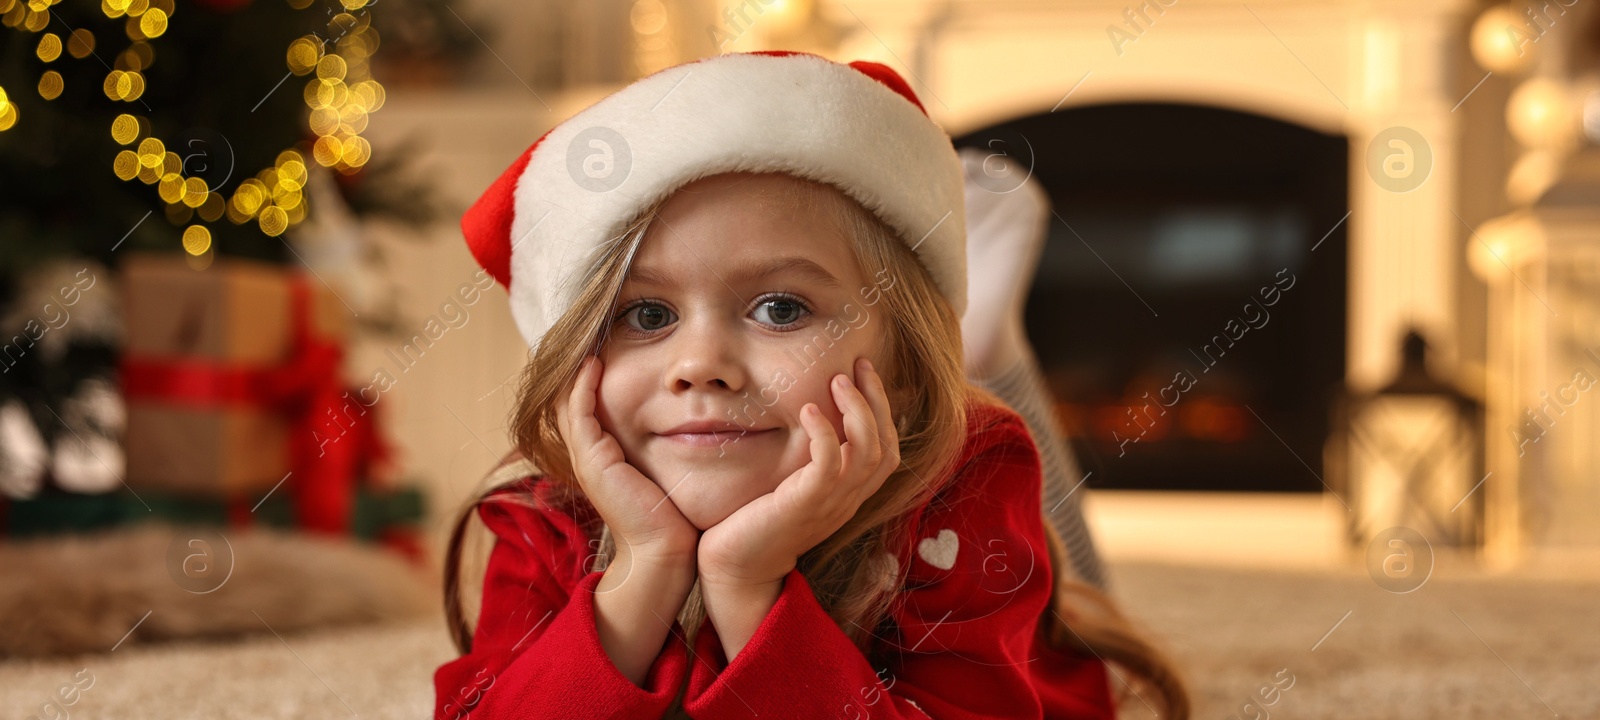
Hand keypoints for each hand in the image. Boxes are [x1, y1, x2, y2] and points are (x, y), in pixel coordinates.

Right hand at [555, 355, 698, 565]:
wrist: (665, 552)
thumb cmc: (675, 515)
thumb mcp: (667, 470)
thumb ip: (670, 446)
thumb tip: (696, 418)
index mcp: (603, 458)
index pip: (586, 407)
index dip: (588, 377)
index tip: (604, 345)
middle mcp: (589, 456)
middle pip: (569, 401)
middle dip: (576, 367)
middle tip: (590, 333)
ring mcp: (588, 459)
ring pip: (568, 403)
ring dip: (575, 369)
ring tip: (588, 338)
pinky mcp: (594, 461)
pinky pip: (580, 413)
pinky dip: (583, 386)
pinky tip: (594, 362)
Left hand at [697, 357, 899, 589]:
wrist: (736, 568)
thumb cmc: (756, 523)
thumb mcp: (792, 487)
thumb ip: (808, 462)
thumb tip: (808, 418)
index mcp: (848, 495)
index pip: (887, 450)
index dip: (882, 410)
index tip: (863, 374)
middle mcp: (847, 500)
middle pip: (885, 446)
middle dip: (877, 400)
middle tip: (858, 365)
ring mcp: (829, 504)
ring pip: (867, 451)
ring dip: (857, 410)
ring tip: (837, 381)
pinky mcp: (804, 504)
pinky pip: (828, 464)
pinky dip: (824, 432)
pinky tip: (807, 409)